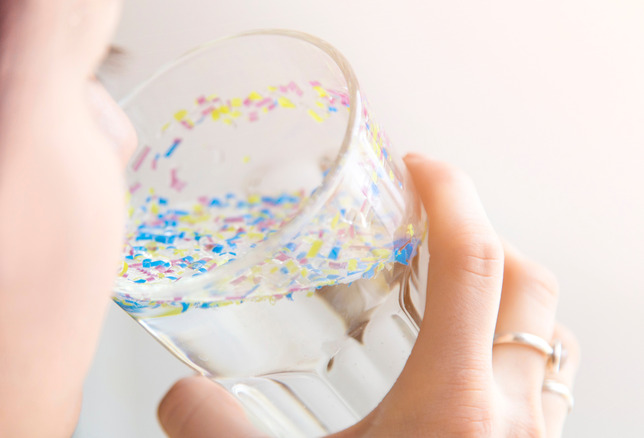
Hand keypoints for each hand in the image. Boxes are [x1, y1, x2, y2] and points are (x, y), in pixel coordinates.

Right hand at [157, 155, 579, 437]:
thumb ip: (217, 433)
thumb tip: (174, 400)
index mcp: (453, 404)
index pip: (472, 261)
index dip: (447, 194)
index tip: (416, 164)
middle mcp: (508, 414)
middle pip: (528, 283)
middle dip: (481, 233)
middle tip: (424, 226)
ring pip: (546, 334)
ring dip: (505, 293)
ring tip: (446, 286)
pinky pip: (540, 383)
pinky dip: (509, 349)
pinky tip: (457, 365)